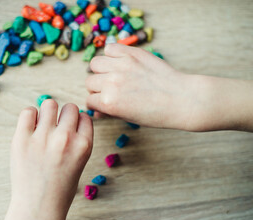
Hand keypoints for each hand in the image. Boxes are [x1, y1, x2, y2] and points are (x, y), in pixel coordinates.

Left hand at [0, 100, 92, 219]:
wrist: (38, 207)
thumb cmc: (60, 187)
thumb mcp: (80, 162)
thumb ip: (78, 139)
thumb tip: (71, 114)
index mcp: (84, 145)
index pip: (84, 116)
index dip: (77, 122)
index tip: (70, 130)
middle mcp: (66, 138)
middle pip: (69, 107)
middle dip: (64, 116)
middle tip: (56, 130)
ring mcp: (43, 138)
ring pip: (49, 104)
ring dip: (47, 113)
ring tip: (43, 127)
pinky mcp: (22, 139)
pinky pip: (28, 111)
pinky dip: (30, 116)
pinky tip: (31, 129)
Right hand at [85, 43, 213, 130]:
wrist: (182, 99)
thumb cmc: (157, 113)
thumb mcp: (128, 118)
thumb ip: (108, 112)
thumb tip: (96, 110)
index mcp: (108, 102)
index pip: (89, 100)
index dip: (96, 103)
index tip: (103, 103)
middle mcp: (111, 83)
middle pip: (90, 82)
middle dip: (97, 88)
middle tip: (110, 90)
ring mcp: (121, 66)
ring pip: (96, 64)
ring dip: (101, 70)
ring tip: (113, 74)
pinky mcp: (132, 54)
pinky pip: (110, 48)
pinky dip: (112, 54)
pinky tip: (120, 62)